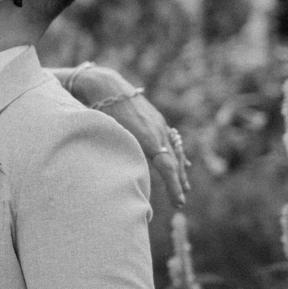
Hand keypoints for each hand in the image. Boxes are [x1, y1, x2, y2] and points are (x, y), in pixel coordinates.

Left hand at [87, 72, 189, 208]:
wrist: (106, 86)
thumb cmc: (103, 113)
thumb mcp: (112, 137)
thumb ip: (125, 156)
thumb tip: (133, 178)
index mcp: (148, 138)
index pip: (168, 167)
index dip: (174, 186)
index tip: (179, 202)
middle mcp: (158, 131)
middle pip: (174, 161)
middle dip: (178, 183)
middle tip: (180, 202)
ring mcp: (159, 124)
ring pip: (175, 151)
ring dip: (180, 171)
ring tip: (184, 186)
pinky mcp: (156, 120)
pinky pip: (171, 141)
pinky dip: (177, 155)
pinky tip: (183, 164)